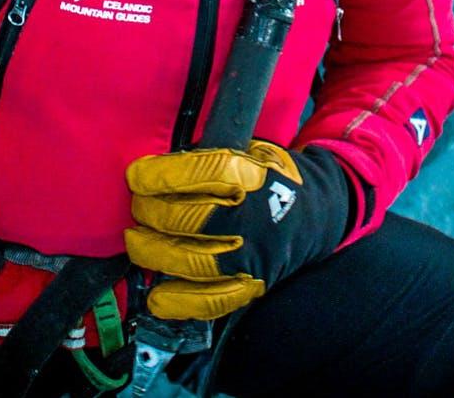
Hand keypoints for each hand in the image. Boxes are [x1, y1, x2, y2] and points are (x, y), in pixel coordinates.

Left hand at [124, 141, 352, 320]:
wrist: (316, 214)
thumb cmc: (270, 179)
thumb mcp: (249, 152)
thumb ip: (209, 159)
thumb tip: (156, 169)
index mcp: (254, 177)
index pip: (203, 174)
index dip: (162, 175)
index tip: (137, 175)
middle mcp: (255, 219)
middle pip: (189, 219)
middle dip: (151, 212)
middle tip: (138, 206)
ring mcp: (253, 257)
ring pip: (192, 262)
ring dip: (154, 252)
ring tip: (138, 241)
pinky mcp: (252, 286)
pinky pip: (210, 302)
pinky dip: (178, 301)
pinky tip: (156, 295)